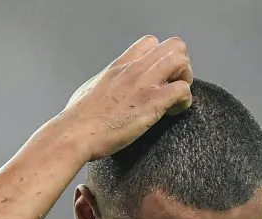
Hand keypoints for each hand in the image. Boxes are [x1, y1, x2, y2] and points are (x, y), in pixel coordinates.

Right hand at [58, 35, 193, 160]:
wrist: (76, 132)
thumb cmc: (79, 118)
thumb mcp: (92, 87)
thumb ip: (108, 82)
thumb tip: (111, 87)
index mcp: (120, 65)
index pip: (151, 42)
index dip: (161, 57)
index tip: (158, 77)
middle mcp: (134, 69)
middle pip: (173, 46)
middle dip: (180, 66)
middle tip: (172, 86)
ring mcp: (144, 84)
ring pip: (181, 61)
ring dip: (185, 79)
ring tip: (175, 98)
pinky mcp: (152, 103)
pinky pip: (183, 90)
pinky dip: (185, 101)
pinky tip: (173, 112)